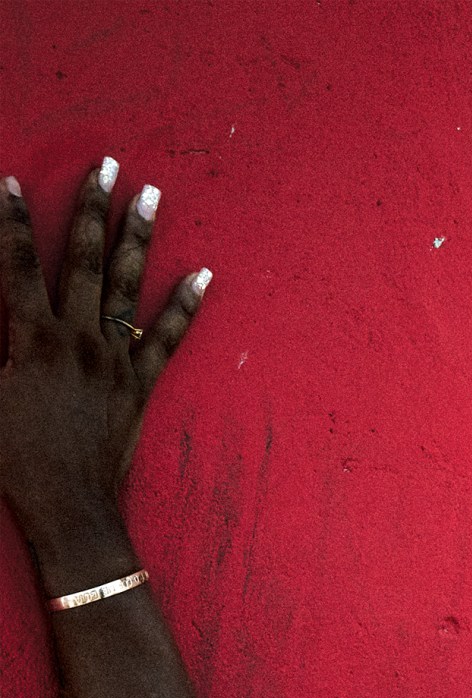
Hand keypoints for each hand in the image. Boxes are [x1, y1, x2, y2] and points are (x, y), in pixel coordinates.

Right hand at [0, 159, 208, 558]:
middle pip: (83, 259)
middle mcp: (78, 341)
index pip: (15, 265)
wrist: (70, 512)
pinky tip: (203, 274)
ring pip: (127, 286)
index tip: (7, 182)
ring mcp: (115, 362)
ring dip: (138, 236)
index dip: (7, 222)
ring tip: (150, 193)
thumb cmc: (14, 462)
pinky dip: (186, 305)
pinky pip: (168, 338)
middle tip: (106, 162)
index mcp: (32, 340)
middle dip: (93, 207)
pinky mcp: (140, 387)